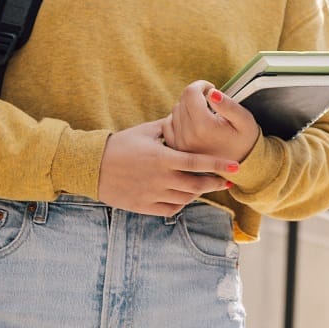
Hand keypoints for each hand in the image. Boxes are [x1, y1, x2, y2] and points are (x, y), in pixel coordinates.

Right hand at [98, 119, 237, 215]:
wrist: (93, 166)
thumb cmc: (121, 144)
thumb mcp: (147, 131)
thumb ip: (170, 127)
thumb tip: (188, 118)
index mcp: (162, 158)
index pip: (197, 162)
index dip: (217, 165)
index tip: (235, 167)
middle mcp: (159, 178)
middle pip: (195, 185)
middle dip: (214, 184)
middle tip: (226, 181)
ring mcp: (151, 194)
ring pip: (185, 199)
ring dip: (197, 193)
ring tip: (205, 186)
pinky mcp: (143, 206)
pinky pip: (169, 209)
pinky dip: (181, 204)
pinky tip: (184, 196)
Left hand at [161, 80, 261, 164]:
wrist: (241, 166)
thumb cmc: (245, 139)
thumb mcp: (245, 120)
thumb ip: (228, 105)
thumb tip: (212, 92)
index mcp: (204, 126)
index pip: (190, 92)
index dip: (201, 85)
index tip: (211, 88)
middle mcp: (187, 136)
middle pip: (181, 101)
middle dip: (195, 95)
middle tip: (210, 101)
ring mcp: (179, 144)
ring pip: (174, 111)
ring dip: (187, 107)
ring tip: (203, 113)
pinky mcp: (176, 149)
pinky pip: (167, 125)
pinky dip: (177, 119)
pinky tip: (192, 122)